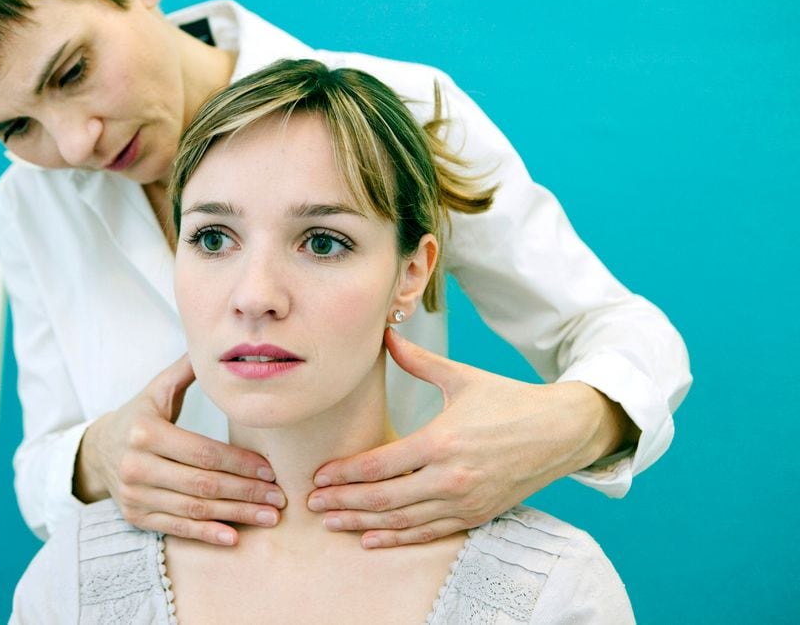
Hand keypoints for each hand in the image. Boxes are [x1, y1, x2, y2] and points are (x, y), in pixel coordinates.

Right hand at [75, 355, 285, 544]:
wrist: (98, 449)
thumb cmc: (139, 416)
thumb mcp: (156, 390)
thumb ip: (187, 371)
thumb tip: (218, 346)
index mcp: (145, 432)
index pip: (203, 452)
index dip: (240, 463)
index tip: (270, 470)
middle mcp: (137, 466)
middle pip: (202, 484)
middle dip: (246, 492)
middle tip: (279, 498)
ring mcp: (134, 495)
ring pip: (194, 509)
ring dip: (235, 515)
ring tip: (269, 517)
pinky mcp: (135, 516)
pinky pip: (176, 528)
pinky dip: (206, 535)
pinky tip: (233, 537)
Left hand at [307, 328, 633, 547]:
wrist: (560, 432)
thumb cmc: (509, 401)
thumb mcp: (462, 377)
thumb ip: (419, 361)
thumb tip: (386, 334)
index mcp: (442, 441)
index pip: (380, 464)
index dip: (345, 473)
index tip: (319, 476)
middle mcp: (450, 477)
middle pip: (383, 497)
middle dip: (343, 502)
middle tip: (312, 503)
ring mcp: (464, 501)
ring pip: (402, 520)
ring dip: (362, 523)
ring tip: (331, 522)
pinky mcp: (476, 515)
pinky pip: (429, 533)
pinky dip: (397, 538)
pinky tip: (372, 538)